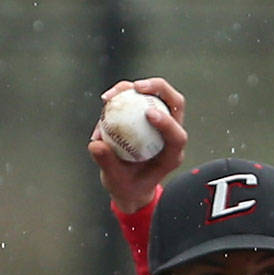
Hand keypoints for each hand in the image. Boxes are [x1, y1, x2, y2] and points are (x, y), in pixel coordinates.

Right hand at [87, 78, 187, 213]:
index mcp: (171, 156)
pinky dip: (121, 94)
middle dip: (159, 88)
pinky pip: (136, 97)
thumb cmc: (127, 187)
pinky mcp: (146, 114)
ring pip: (154, 94)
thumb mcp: (115, 181)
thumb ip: (108, 163)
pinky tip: (106, 101)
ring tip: (109, 97)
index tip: (148, 114)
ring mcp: (160, 122)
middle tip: (136, 88)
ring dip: (133, 88)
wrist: (128, 185)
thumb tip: (96, 145)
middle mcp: (170, 135)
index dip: (167, 123)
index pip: (177, 137)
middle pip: (174, 102)